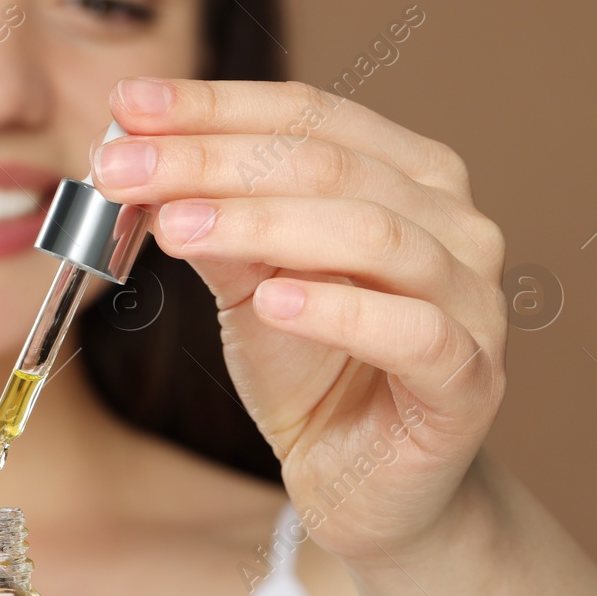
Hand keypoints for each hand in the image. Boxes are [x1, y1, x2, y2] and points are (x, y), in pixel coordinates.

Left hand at [93, 77, 507, 561]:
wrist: (363, 487)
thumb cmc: (315, 376)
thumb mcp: (246, 289)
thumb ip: (211, 226)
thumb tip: (137, 161)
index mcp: (407, 177)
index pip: (309, 117)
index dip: (214, 108)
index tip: (127, 109)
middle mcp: (454, 223)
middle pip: (329, 165)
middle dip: (213, 162)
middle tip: (124, 171)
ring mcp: (472, 300)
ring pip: (373, 234)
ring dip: (263, 224)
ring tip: (176, 229)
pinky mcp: (467, 380)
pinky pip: (411, 331)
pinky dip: (339, 309)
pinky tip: (273, 301)